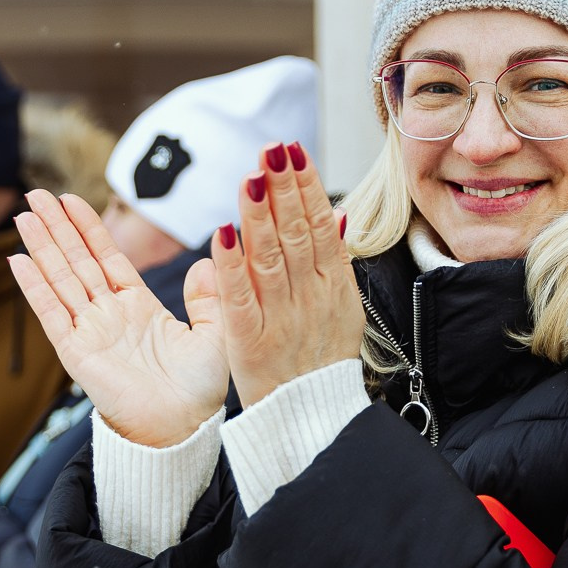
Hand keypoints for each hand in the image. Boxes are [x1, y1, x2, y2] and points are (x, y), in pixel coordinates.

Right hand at [11, 190, 228, 447]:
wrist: (183, 429)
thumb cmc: (199, 390)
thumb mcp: (215, 334)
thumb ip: (208, 298)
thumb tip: (204, 262)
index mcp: (139, 307)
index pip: (107, 257)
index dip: (88, 228)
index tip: (71, 199)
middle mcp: (109, 315)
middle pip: (76, 261)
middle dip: (56, 227)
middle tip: (35, 193)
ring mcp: (90, 332)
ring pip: (60, 279)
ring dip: (41, 247)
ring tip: (23, 214)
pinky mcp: (77, 353)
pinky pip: (52, 314)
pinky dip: (34, 288)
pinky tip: (18, 260)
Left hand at [212, 142, 364, 407]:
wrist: (313, 418)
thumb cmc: (322, 360)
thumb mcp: (344, 308)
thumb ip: (336, 260)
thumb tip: (336, 212)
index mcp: (333, 286)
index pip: (320, 225)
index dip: (307, 187)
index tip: (294, 152)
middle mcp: (310, 296)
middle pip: (296, 233)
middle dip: (284, 188)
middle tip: (273, 149)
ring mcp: (282, 317)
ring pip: (270, 256)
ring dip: (260, 213)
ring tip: (252, 174)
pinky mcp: (251, 339)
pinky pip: (240, 296)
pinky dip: (231, 265)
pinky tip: (223, 232)